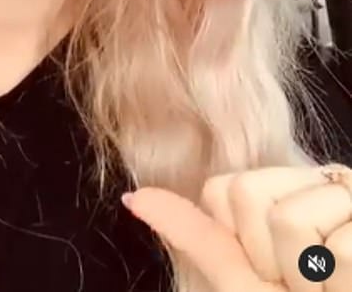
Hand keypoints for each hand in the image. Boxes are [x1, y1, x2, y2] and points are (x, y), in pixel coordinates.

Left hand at [122, 165, 351, 291]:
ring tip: (330, 284)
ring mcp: (348, 193)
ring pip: (287, 221)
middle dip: (268, 258)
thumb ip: (193, 233)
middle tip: (303, 281)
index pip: (224, 189)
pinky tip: (350, 283)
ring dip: (307, 276)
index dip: (239, 241)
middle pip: (247, 195)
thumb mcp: (241, 279)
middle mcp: (315, 180)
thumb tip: (132, 197)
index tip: (269, 268)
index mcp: (281, 187)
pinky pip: (339, 250)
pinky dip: (342, 282)